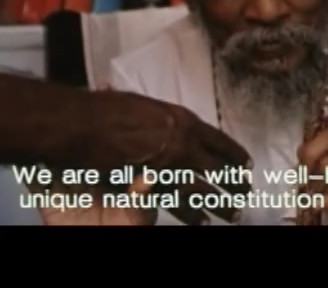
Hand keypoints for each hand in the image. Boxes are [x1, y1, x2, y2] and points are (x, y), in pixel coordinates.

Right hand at [54, 90, 251, 225]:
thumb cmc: (106, 109)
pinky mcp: (153, 186)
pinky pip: (179, 204)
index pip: (219, 140)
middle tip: (246, 192)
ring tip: (234, 214)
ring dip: (222, 203)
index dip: (234, 154)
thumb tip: (169, 118)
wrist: (81, 124)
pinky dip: (193, 215)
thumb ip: (161, 117)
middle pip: (218, 167)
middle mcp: (182, 143)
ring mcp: (169, 166)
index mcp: (182, 121)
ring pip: (205, 190)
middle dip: (235, 182)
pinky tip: (203, 222)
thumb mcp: (142, 105)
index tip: (246, 164)